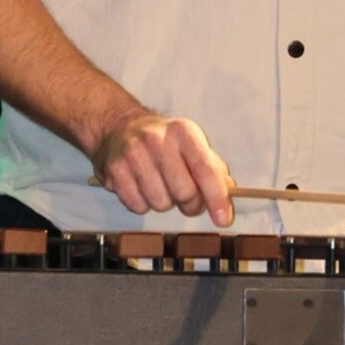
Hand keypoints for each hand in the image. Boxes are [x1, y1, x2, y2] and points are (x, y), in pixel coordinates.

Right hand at [91, 109, 233, 225]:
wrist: (119, 125)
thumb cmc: (163, 140)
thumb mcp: (191, 143)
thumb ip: (212, 167)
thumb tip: (229, 191)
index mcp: (183, 132)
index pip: (205, 169)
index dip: (217, 197)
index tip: (223, 218)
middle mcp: (158, 140)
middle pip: (184, 193)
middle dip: (190, 203)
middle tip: (186, 197)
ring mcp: (134, 154)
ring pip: (160, 203)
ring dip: (165, 203)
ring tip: (160, 186)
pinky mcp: (115, 170)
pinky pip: (138, 206)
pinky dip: (143, 204)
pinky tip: (142, 187)